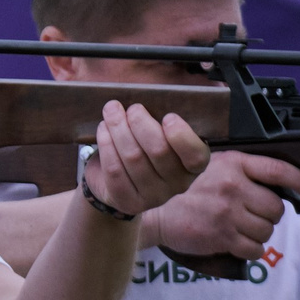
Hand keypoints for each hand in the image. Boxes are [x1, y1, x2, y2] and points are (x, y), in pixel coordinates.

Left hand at [81, 101, 208, 217]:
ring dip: (119, 129)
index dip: (181, 135)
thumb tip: (148, 98)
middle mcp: (178, 184)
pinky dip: (106, 145)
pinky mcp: (128, 201)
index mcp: (194, 165)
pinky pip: (114, 170)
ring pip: (133, 158)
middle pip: (158, 151)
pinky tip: (103, 130)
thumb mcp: (161, 134)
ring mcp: (153, 196)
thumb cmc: (144, 147)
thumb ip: (161, 121)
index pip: (195, 155)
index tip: (168, 116)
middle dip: (141, 124)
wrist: (118, 181)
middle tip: (132, 108)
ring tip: (111, 111)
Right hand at [147, 150, 299, 259]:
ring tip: (241, 228)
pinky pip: (255, 249)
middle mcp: (233, 187)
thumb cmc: (181, 190)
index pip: (280, 171)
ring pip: (267, 230)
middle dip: (270, 214)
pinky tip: (237, 242)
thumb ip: (240, 171)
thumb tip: (276, 184)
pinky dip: (251, 249)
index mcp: (233, 165)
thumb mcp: (210, 167)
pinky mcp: (222, 237)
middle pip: (277, 207)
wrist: (152, 212)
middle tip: (254, 214)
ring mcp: (228, 213)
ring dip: (260, 233)